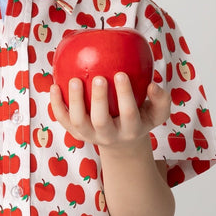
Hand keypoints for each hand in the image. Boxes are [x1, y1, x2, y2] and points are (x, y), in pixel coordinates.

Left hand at [49, 73, 169, 150]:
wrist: (121, 142)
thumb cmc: (141, 118)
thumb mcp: (157, 113)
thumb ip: (161, 99)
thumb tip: (152, 85)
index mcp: (131, 130)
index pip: (129, 113)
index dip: (125, 95)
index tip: (121, 74)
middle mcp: (109, 136)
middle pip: (101, 121)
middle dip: (99, 99)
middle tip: (99, 77)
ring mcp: (89, 136)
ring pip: (78, 121)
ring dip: (74, 101)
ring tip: (74, 80)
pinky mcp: (75, 133)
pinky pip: (62, 120)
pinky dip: (56, 104)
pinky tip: (54, 86)